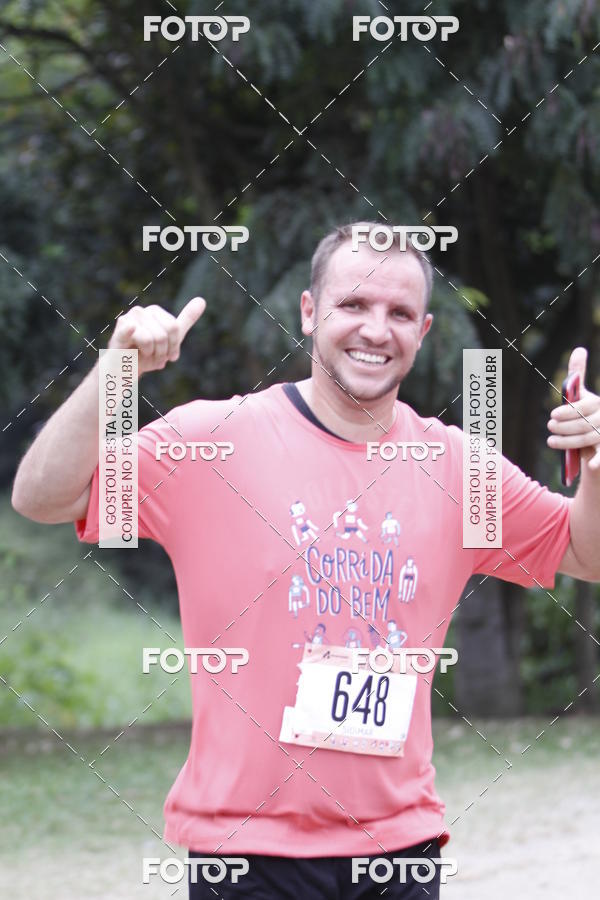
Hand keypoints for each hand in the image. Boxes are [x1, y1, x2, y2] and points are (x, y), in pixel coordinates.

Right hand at [107, 297, 205, 375]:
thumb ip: (186, 319)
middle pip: (165, 333)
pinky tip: (132, 328)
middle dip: (162, 351)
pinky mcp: (118, 333)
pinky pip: (130, 330)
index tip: (165, 353)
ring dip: (150, 355)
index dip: (172, 346)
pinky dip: (131, 330)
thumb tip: (202, 300)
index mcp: (154, 311)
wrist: (125, 369)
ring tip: (142, 356)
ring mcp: (128, 320)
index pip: (174, 328)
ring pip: (152, 339)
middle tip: (153, 356)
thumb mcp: (171, 337)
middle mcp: (141, 312)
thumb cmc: (147, 353)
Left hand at [547, 346, 599, 472]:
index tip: (553, 416)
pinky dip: (598, 460)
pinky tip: (590, 465)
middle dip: (565, 427)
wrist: (597, 446)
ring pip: (587, 438)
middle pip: (585, 423)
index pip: (586, 407)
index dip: (569, 412)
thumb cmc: (587, 416)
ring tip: (551, 441)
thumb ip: (579, 376)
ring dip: (567, 441)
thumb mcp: (583, 397)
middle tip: (550, 428)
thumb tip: (579, 349)